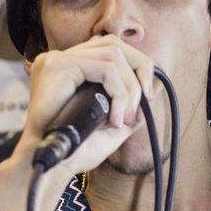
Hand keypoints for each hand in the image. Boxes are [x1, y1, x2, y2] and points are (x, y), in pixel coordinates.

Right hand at [18, 34, 153, 177]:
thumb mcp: (113, 124)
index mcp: (71, 67)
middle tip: (142, 105)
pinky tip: (115, 119)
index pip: (110, 48)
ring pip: (113, 56)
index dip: (135, 66)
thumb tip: (158, 85)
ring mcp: (57, 59)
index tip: (145, 98)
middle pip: (114, 44)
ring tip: (125, 119)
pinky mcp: (58, 66)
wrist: (51, 166)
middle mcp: (62, 57)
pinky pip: (105, 69)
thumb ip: (133, 104)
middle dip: (139, 72)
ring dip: (130, 89)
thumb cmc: (77, 149)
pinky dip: (119, 93)